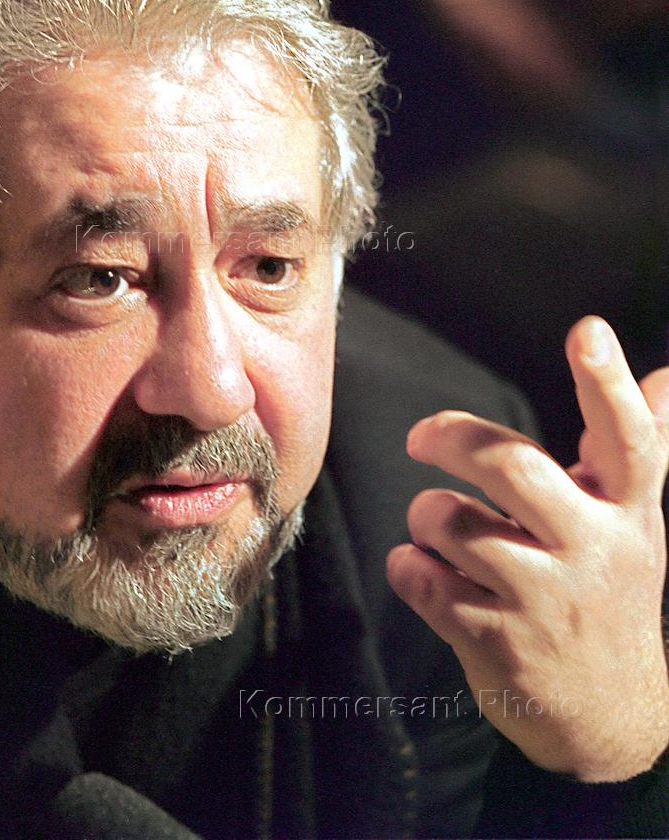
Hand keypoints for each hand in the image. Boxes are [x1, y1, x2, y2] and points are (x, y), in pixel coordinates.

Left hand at [386, 316, 668, 781]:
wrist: (613, 720)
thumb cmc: (610, 595)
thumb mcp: (636, 524)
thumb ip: (638, 447)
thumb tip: (665, 375)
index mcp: (628, 512)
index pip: (630, 439)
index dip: (608, 382)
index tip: (587, 330)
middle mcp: (593, 551)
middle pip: (512, 466)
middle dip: (454, 437)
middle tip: (422, 437)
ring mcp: (544, 601)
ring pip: (450, 521)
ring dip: (425, 515)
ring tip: (438, 528)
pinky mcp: (497, 643)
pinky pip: (422, 579)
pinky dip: (408, 566)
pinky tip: (426, 572)